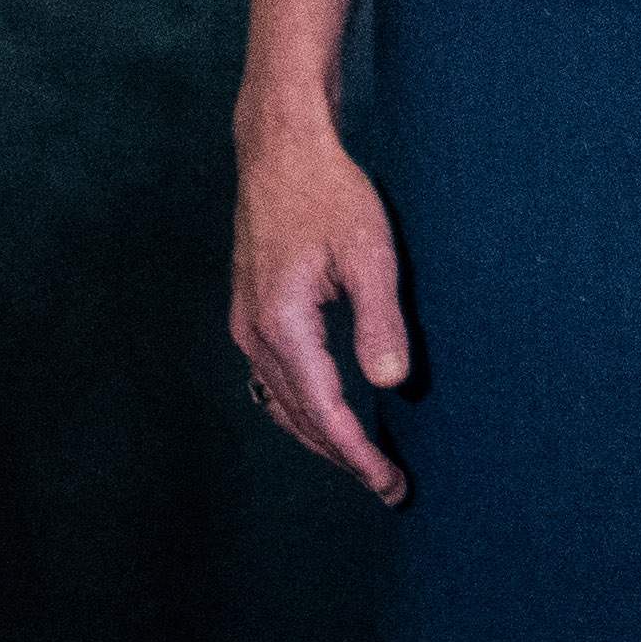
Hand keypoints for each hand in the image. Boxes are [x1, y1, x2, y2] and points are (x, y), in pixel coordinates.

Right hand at [229, 119, 411, 499]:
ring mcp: (248, 325)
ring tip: (365, 464)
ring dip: (322, 437)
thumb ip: (380, 321)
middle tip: (390, 487)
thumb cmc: (331, 195)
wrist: (280, 153)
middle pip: (299, 416)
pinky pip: (275, 381)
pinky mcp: (253, 314)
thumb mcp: (370, 253)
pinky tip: (329, 419)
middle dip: (344, 456)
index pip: (323, 408)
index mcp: (283, 323)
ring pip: (282, 403)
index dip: (356, 451)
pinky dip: (303, 410)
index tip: (388, 483)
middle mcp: (255, 333)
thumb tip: (392, 384)